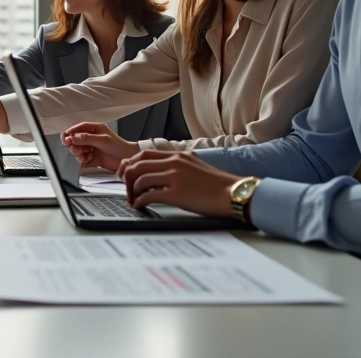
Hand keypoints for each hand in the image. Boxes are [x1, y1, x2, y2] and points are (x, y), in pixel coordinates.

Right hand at [61, 122, 139, 169]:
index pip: (78, 129)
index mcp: (94, 129)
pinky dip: (83, 161)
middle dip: (75, 146)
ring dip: (79, 154)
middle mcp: (92, 138)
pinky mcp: (92, 158)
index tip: (65, 138)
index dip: (71, 133)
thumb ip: (86, 138)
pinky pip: (82, 159)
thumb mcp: (102, 140)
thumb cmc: (119, 146)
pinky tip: (87, 161)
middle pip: (75, 141)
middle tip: (79, 150)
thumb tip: (73, 137)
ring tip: (85, 157)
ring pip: (77, 150)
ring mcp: (91, 148)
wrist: (127, 159)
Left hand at [116, 150, 242, 216]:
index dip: (130, 164)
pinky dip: (140, 201)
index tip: (126, 175)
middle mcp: (174, 162)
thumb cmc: (218, 184)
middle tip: (126, 189)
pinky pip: (148, 195)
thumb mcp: (196, 165)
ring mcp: (175, 177)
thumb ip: (179, 165)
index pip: (144, 154)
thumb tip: (163, 171)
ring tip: (133, 200)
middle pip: (137, 165)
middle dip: (127, 178)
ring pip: (140, 179)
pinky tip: (140, 206)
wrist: (234, 193)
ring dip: (132, 192)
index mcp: (178, 155)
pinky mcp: (176, 194)